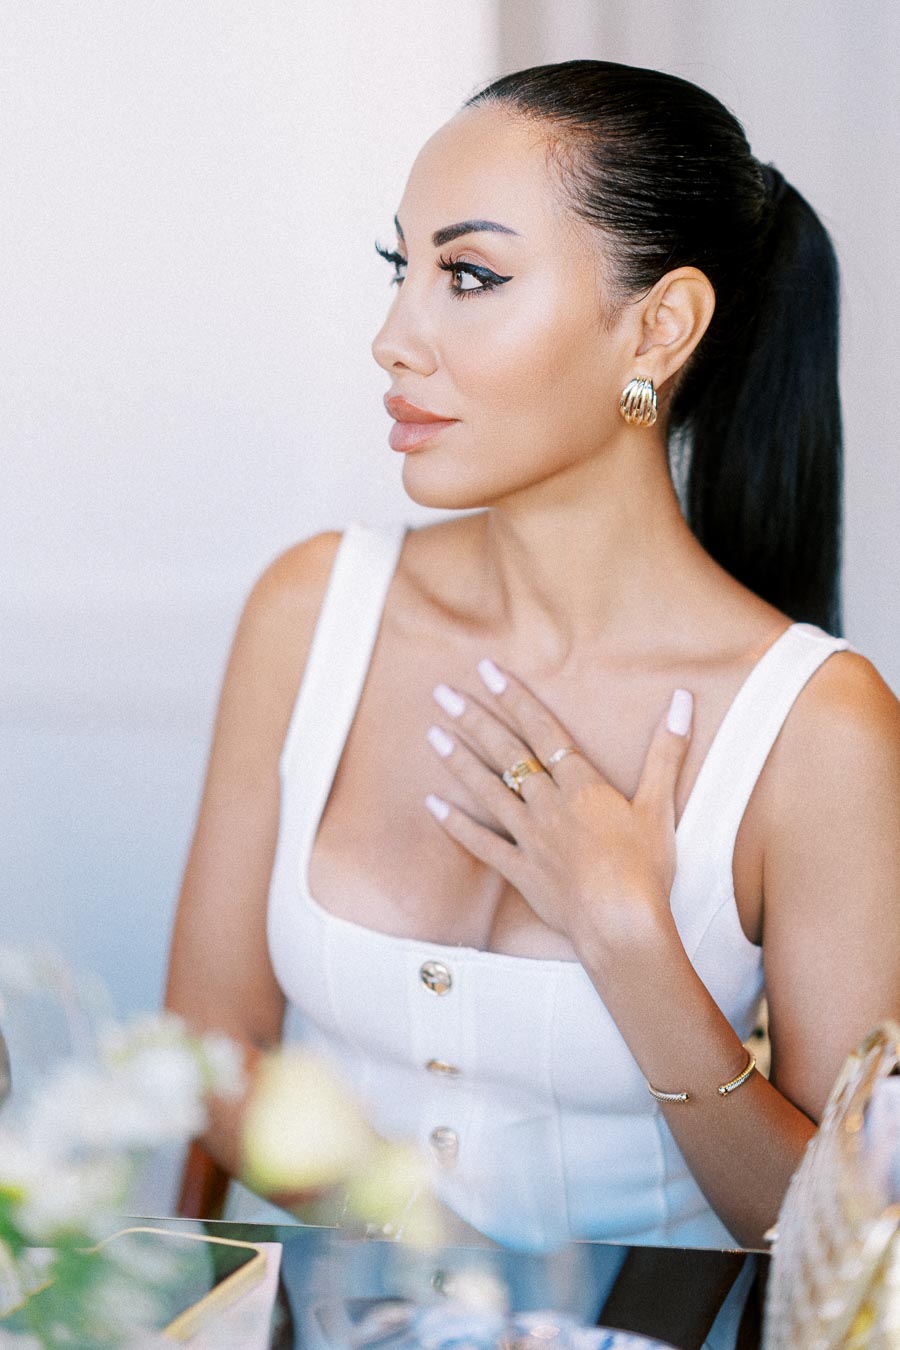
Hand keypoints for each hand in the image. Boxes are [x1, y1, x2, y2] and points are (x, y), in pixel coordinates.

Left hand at [424, 657, 693, 957]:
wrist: (622, 924)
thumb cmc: (646, 867)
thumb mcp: (660, 804)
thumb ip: (666, 751)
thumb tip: (683, 700)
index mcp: (582, 785)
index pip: (543, 730)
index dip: (515, 699)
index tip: (487, 672)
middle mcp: (549, 805)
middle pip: (506, 754)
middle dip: (474, 719)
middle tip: (442, 693)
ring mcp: (531, 838)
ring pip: (488, 791)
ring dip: (458, 760)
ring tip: (432, 734)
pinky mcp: (521, 871)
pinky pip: (482, 844)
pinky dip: (457, 825)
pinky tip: (433, 805)